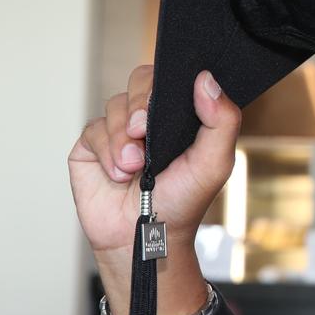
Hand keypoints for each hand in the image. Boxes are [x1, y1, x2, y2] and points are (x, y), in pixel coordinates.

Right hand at [68, 65, 240, 314]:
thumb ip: (221, 120)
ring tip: (134, 167)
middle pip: (140, 81)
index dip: (165, 82)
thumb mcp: (215, 163)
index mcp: (181, 114)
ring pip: (114, 106)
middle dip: (139, 106)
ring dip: (123, 137)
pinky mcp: (92, 146)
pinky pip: (93, 129)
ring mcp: (120, 129)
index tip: (162, 103)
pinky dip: (106, 150)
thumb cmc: (183, 201)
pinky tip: (118, 174)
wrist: (146, 237)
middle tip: (141, 131)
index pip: (172, 76)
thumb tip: (206, 79)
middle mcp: (150, 117)